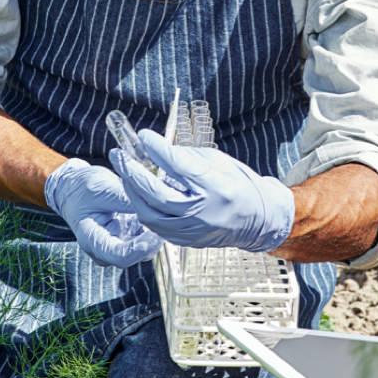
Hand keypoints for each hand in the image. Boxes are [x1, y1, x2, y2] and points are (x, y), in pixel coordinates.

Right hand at [44, 158, 163, 266]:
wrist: (76, 188)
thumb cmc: (84, 187)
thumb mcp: (103, 188)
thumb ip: (127, 200)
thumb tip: (155, 206)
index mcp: (93, 241)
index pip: (120, 257)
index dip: (141, 248)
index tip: (156, 232)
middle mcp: (107, 249)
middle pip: (137, 255)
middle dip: (154, 239)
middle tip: (170, 218)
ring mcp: (120, 244)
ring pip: (147, 248)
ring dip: (159, 232)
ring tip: (168, 211)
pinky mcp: (131, 236)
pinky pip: (149, 238)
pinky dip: (158, 226)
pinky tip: (164, 211)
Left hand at [110, 129, 294, 251]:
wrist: (258, 220)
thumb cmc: (241, 185)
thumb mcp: (221, 163)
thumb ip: (190, 157)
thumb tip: (160, 149)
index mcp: (215, 187)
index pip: (177, 164)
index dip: (157, 148)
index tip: (144, 136)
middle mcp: (201, 211)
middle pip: (155, 192)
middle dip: (133, 172)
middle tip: (119, 155)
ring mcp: (191, 230)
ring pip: (149, 213)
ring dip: (132, 192)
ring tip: (125, 174)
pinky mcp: (184, 241)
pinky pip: (154, 225)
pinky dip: (143, 208)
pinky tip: (138, 194)